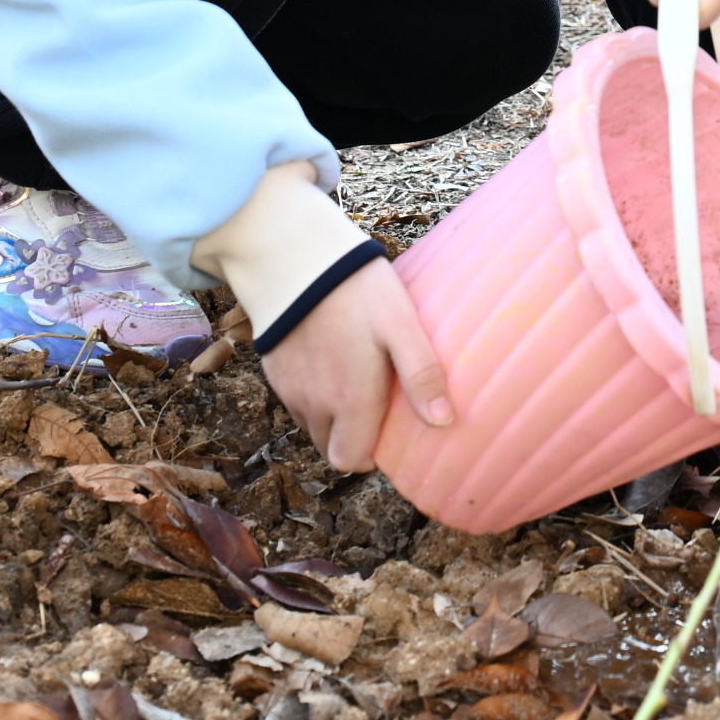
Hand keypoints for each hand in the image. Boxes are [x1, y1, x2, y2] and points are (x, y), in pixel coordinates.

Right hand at [258, 255, 452, 471]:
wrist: (296, 259)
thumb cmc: (357, 291)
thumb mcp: (402, 326)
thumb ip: (421, 375)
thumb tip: (443, 421)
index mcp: (349, 401)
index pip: (351, 461)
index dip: (369, 456)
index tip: (386, 434)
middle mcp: (314, 403)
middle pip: (330, 447)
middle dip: (352, 439)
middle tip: (375, 406)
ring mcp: (290, 388)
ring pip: (311, 425)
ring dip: (332, 417)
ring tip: (354, 381)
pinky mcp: (275, 370)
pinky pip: (294, 400)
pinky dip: (311, 395)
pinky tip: (329, 363)